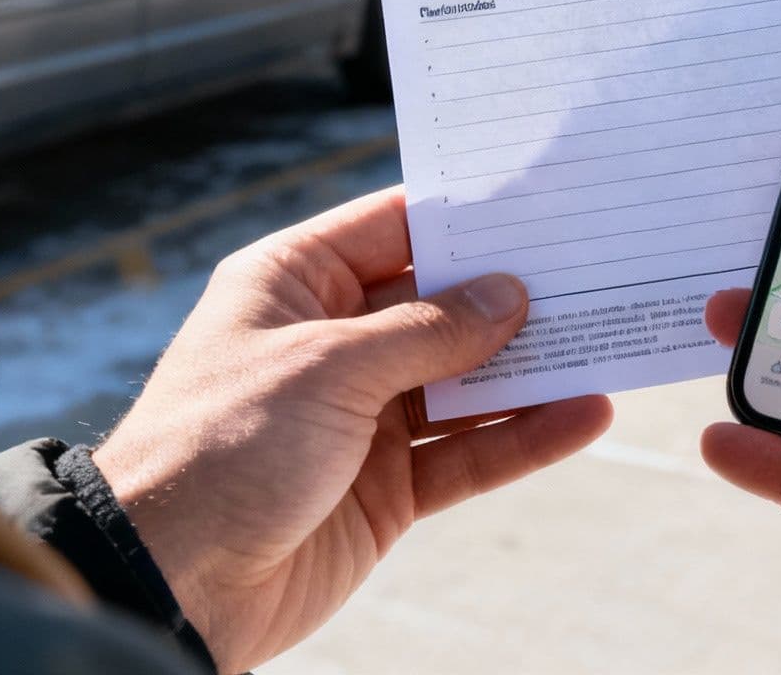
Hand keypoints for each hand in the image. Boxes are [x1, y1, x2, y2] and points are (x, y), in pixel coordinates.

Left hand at [92, 187, 612, 672]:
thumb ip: (427, 331)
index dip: (464, 215)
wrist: (170, 581)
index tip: (541, 199)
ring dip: (533, 369)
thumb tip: (508, 295)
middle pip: (441, 306)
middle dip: (514, 294)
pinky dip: (525, 437)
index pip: (393, 228)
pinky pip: (469, 452)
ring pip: (466, 382)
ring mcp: (361, 417)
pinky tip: (584, 416)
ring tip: (610, 341)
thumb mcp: (326, 366)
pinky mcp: (385, 487)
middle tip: (597, 270)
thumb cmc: (219, 447)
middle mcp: (331, 342)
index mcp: (292, 284)